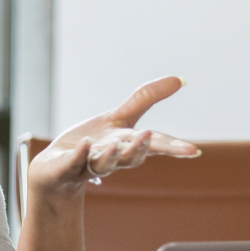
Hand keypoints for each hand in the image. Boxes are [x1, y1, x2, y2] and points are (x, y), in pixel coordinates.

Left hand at [29, 76, 199, 201]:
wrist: (56, 171)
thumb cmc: (93, 144)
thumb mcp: (120, 118)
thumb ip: (147, 99)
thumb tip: (181, 79)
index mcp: (126, 145)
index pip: (152, 146)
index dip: (172, 148)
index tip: (193, 151)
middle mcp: (111, 158)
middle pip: (129, 157)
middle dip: (140, 149)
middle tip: (149, 137)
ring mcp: (87, 165)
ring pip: (103, 164)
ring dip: (110, 156)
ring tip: (115, 145)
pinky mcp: (64, 168)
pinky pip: (73, 163)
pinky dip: (79, 155)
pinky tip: (84, 144)